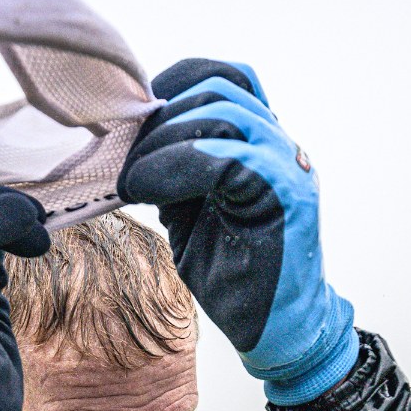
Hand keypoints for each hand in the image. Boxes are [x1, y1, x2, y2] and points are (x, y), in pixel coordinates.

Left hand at [118, 59, 357, 405]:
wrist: (277, 332)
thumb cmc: (235, 279)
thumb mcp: (190, 212)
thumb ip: (174, 171)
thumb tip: (126, 144)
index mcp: (260, 145)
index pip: (222, 79)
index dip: (170, 86)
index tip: (127, 123)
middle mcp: (280, 146)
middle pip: (219, 86)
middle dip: (159, 115)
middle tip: (122, 158)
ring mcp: (288, 166)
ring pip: (224, 111)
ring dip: (164, 140)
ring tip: (132, 178)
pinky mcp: (286, 195)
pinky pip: (227, 157)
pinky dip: (175, 166)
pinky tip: (145, 190)